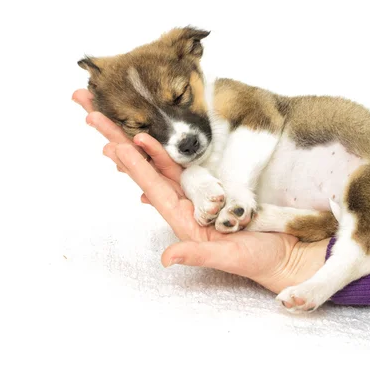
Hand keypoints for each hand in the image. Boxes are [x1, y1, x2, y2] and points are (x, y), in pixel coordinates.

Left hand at [71, 89, 329, 302]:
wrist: (280, 254)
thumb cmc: (255, 258)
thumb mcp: (226, 258)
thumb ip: (197, 253)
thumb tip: (167, 258)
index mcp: (179, 215)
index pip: (149, 181)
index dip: (130, 160)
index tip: (108, 139)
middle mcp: (181, 199)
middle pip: (143, 162)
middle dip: (115, 136)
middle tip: (88, 110)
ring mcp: (194, 190)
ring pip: (160, 157)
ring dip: (134, 134)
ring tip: (109, 113)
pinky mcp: (212, 184)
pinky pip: (184, 161)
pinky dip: (166, 146)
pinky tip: (148, 135)